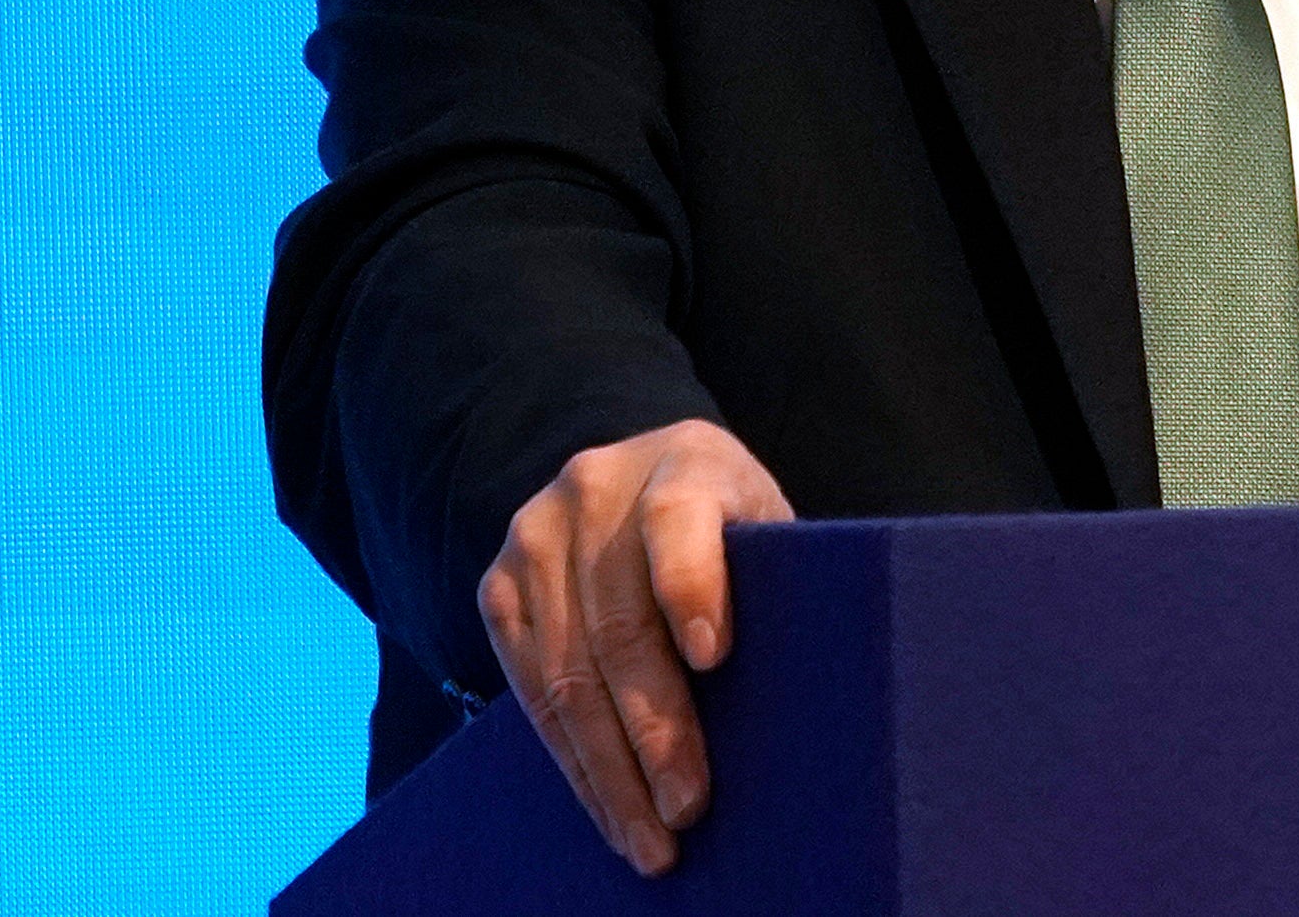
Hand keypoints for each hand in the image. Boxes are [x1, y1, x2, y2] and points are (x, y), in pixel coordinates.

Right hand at [478, 419, 795, 875]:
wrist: (634, 477)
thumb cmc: (727, 523)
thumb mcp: (762, 524)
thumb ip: (768, 579)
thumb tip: (799, 697)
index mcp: (686, 460)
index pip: (681, 517)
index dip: (693, 586)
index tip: (714, 657)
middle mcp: (597, 488)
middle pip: (621, 623)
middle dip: (655, 730)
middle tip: (688, 807)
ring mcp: (536, 535)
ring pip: (568, 671)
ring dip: (610, 769)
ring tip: (650, 838)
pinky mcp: (498, 586)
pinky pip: (529, 689)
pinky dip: (572, 758)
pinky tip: (606, 805)